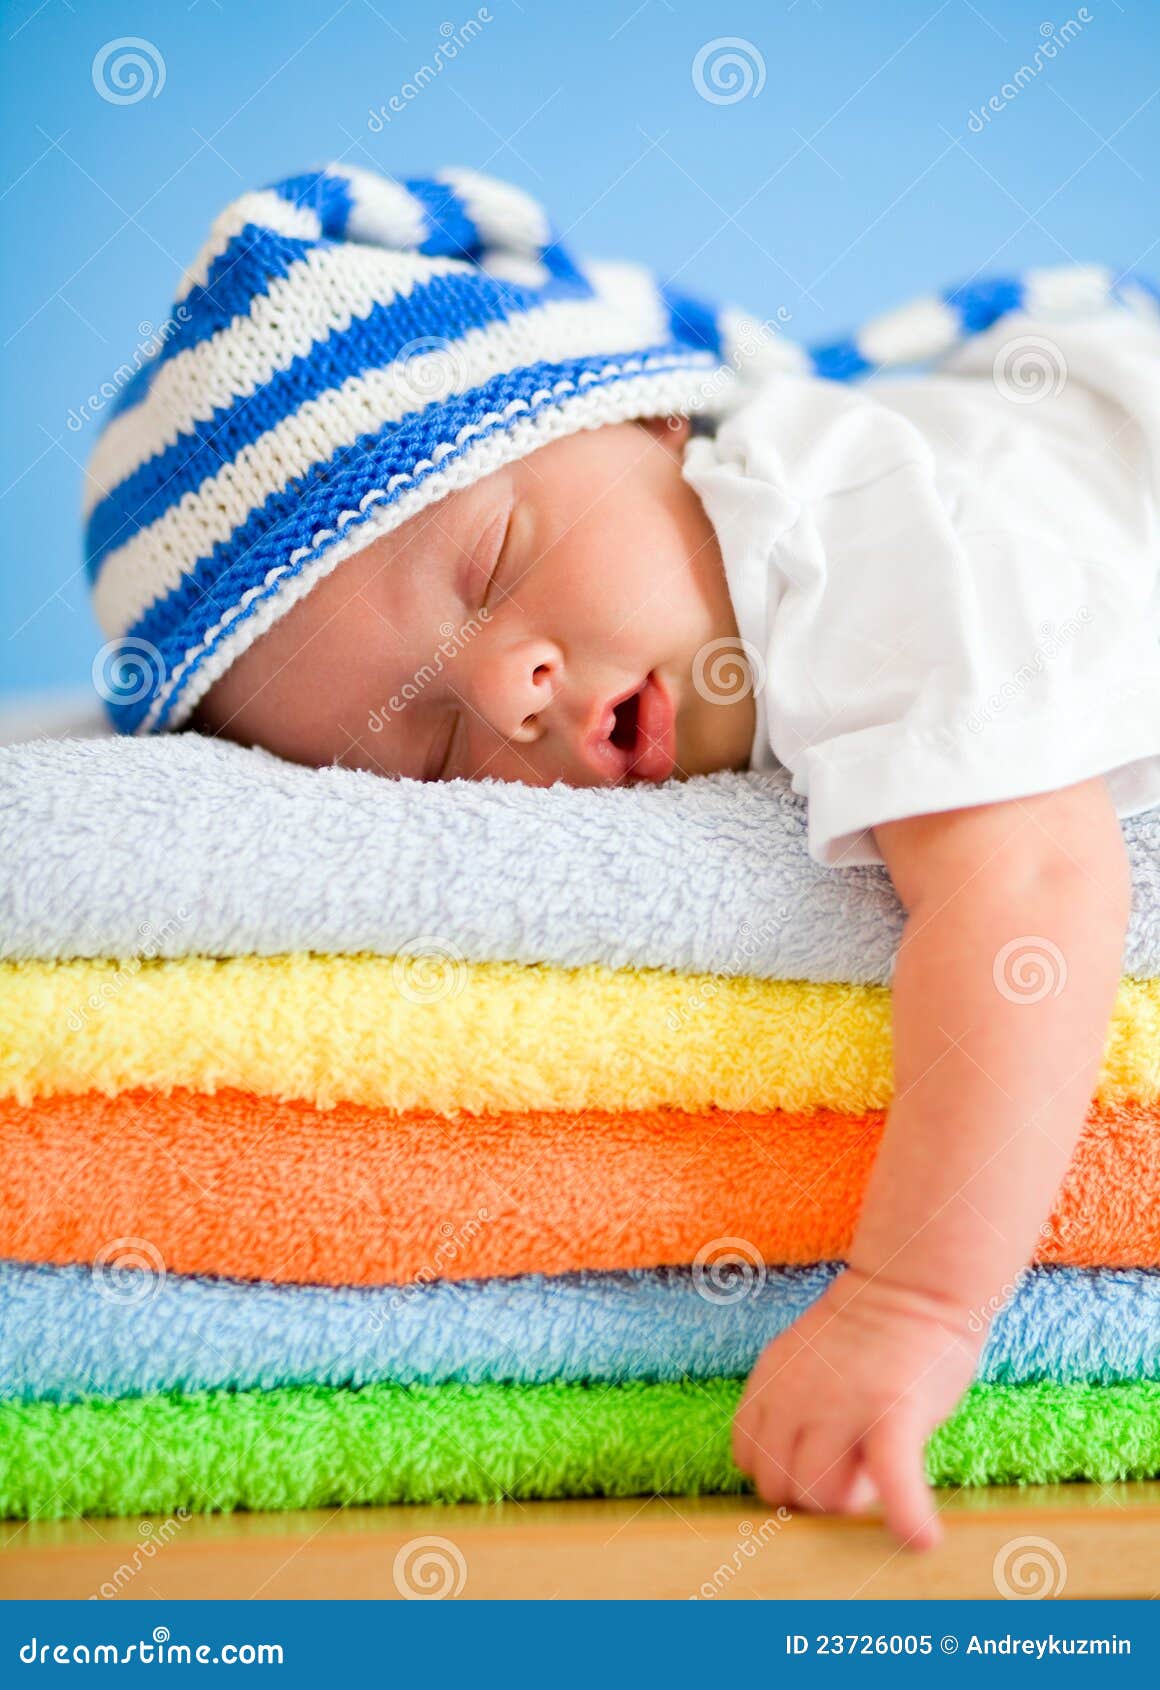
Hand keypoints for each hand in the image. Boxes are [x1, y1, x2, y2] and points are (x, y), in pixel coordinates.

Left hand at [732, 1268, 980, 1547]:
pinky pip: (892, 1482)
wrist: (911, 1281)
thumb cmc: (868, 1330)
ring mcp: (840, 1407)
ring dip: (851, 1501)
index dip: (785, 1473)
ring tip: (883, 1475)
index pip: (749, 1458)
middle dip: (815, 1494)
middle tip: (856, 1470)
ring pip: (821, 1495)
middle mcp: (792, 1397)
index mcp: (768, 1383)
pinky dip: (906, 1516)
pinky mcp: (892, 1413)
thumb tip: (809, 1479)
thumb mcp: (804, 1361)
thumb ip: (792, 1410)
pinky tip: (922, 1538)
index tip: (820, 1462)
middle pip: (779, 1485)